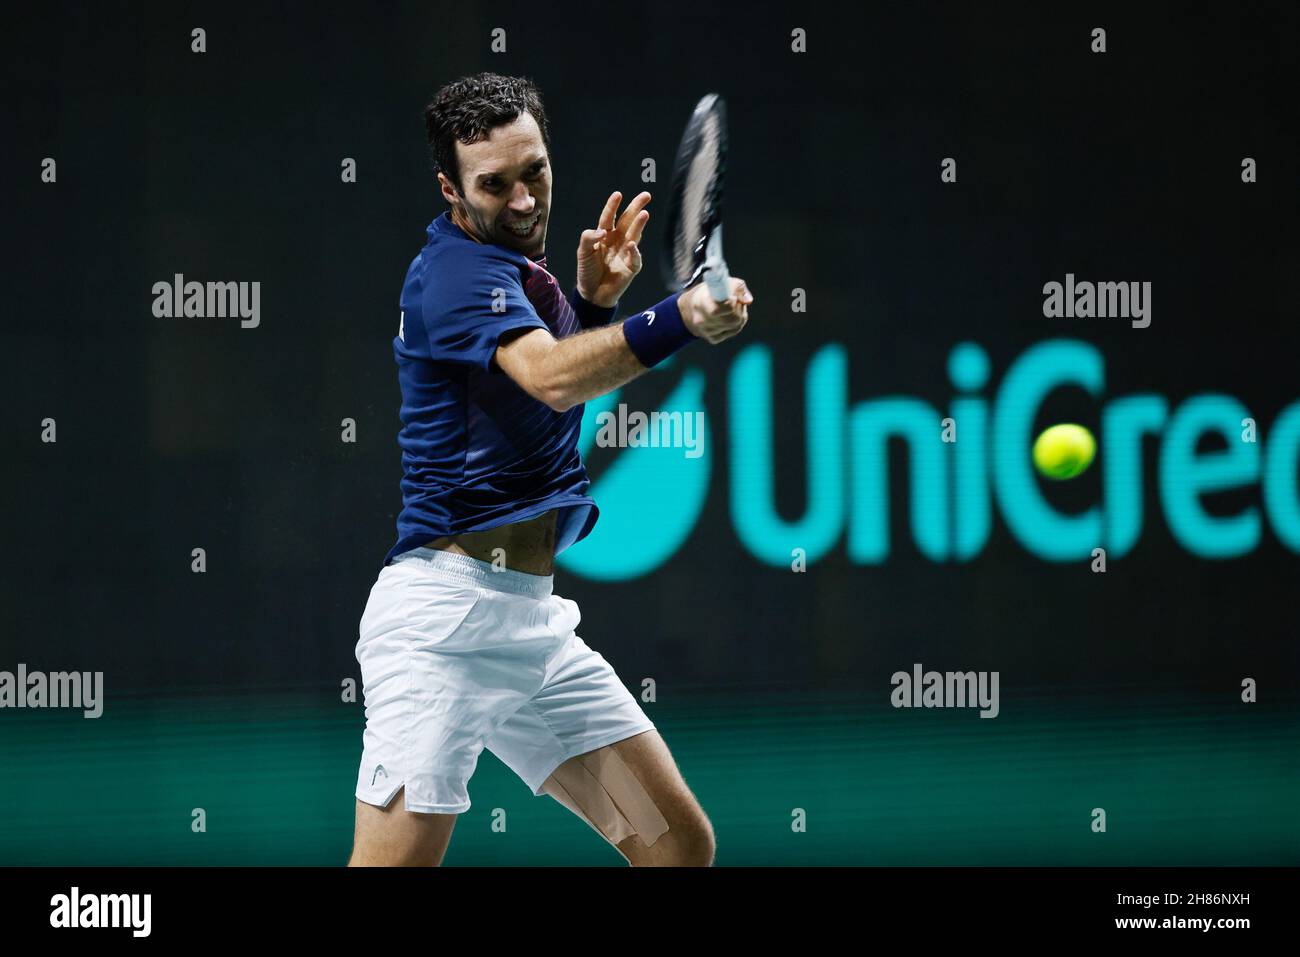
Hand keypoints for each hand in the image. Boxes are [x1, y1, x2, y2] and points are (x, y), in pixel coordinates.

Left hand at [575, 191, 650, 307]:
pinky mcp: (631, 268)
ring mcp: (625, 253)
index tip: (618, 194)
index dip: (613, 206)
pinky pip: (635, 258)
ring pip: (634, 235)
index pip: (609, 218)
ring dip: (639, 225)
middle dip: (636, 208)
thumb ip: (588, 238)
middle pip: (627, 221)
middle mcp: (617, 241)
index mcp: (604, 236)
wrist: (592, 294)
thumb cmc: (587, 271)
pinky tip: (631, 245)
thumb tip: (603, 232)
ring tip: (645, 213)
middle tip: (646, 195)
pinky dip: (634, 252)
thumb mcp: (582, 252)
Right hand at [678, 277, 752, 343]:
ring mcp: (707, 332)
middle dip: (739, 308)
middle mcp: (702, 320)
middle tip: (735, 300)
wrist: (692, 309)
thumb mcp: (721, 282)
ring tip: (732, 307)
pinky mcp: (713, 339)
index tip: (733, 297)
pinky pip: (733, 331)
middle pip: (733, 318)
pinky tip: (728, 317)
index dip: (732, 302)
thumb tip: (748, 301)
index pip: (722, 308)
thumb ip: (737, 287)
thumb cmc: (709, 292)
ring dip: (739, 315)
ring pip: (736, 325)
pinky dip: (735, 324)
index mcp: (701, 303)